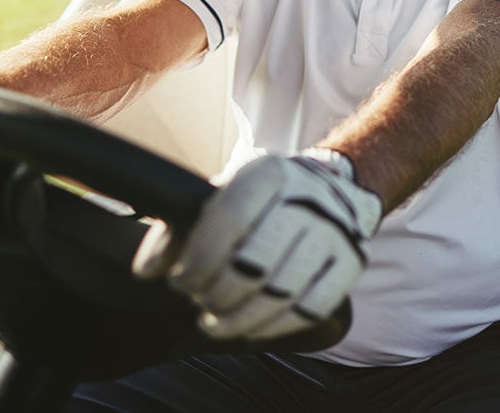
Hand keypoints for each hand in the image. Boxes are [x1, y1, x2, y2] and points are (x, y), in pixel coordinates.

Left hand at [133, 151, 381, 339]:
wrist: (336, 187)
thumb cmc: (267, 196)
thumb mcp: (227, 192)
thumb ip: (182, 225)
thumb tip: (148, 269)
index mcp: (270, 172)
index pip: (230, 219)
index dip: (199, 258)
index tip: (181, 279)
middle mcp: (308, 198)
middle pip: (254, 264)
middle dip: (217, 293)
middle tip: (201, 300)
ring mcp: (335, 231)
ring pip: (281, 293)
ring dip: (240, 318)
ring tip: (217, 321)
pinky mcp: (352, 262)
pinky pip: (311, 308)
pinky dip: (274, 326)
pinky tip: (252, 326)